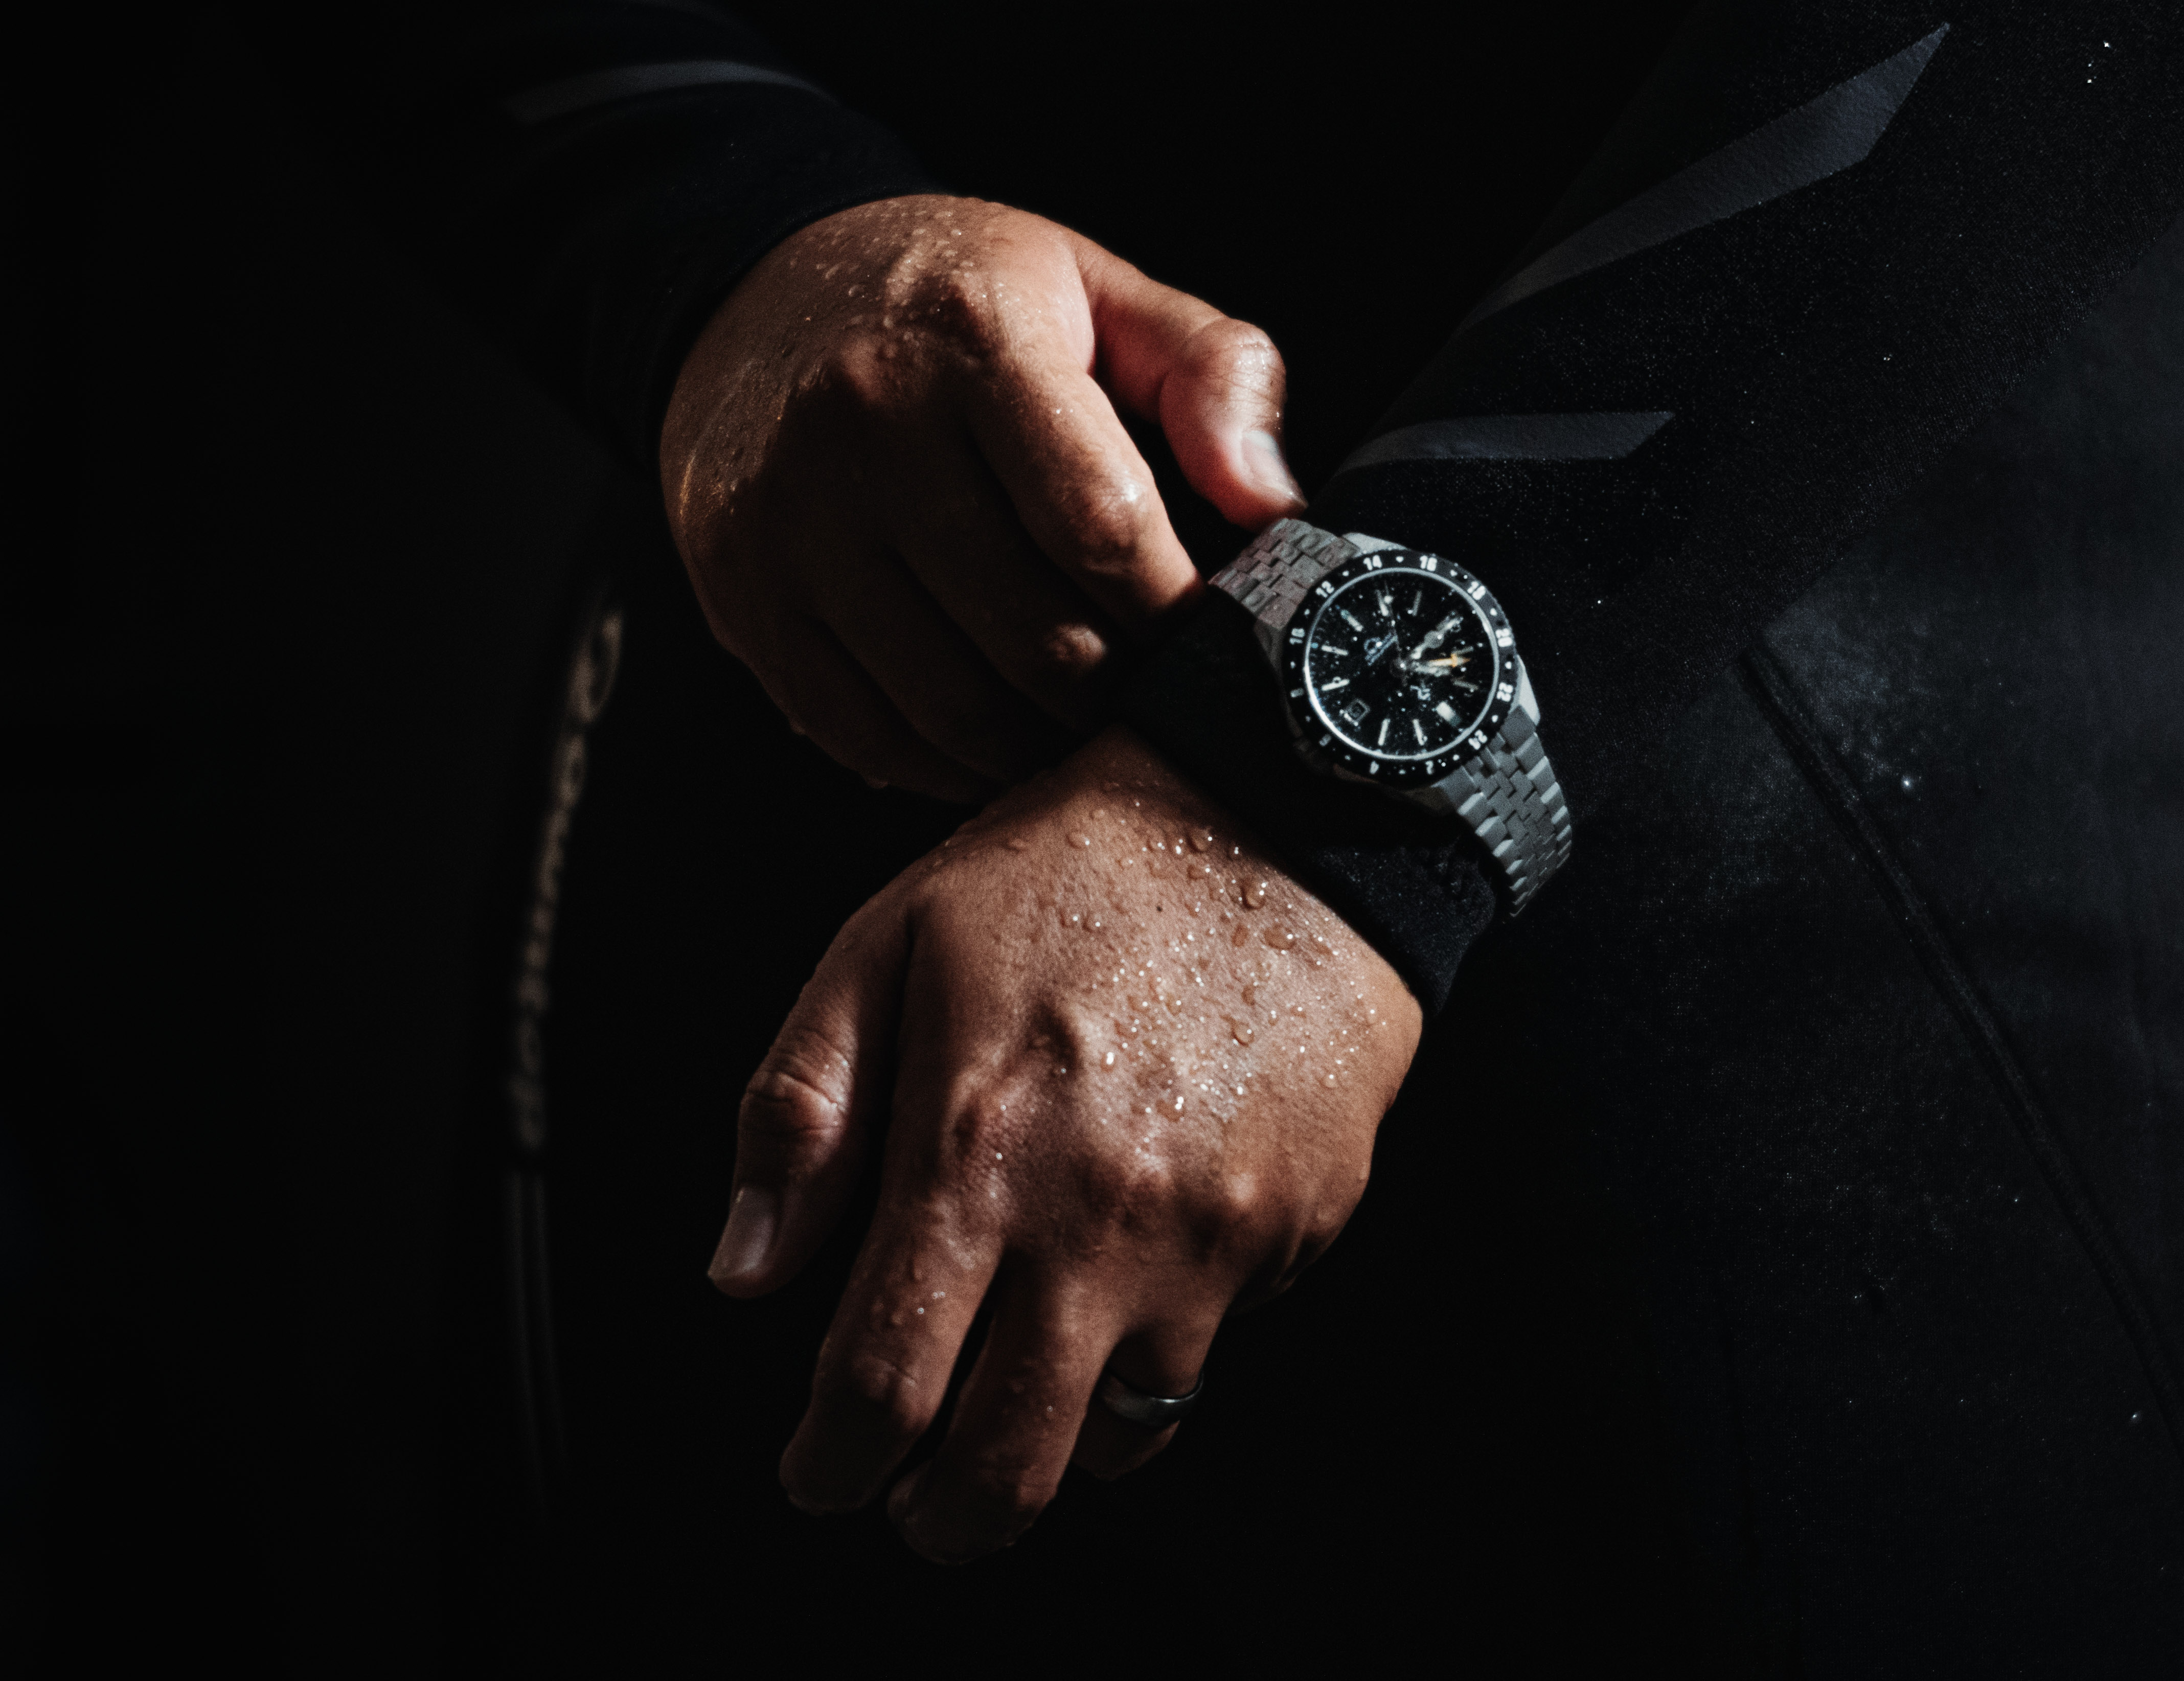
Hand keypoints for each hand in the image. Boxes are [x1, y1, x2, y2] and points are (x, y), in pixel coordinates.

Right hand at [659, 196, 1303, 800]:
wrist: (758, 293)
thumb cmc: (961, 305)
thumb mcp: (1099, 291)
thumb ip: (1213, 376)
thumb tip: (1273, 506)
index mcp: (973, 339)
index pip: (1101, 522)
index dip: (1173, 608)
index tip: (1211, 634)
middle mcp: (864, 424)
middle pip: (1032, 633)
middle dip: (1117, 692)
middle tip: (1158, 699)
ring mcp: (791, 518)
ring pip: (951, 704)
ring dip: (1040, 748)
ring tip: (1088, 730)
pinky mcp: (742, 590)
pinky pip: (865, 728)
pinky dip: (946, 767)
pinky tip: (996, 744)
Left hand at [705, 726, 1421, 1559]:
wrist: (1283, 812)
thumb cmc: (1078, 867)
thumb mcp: (887, 943)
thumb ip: (799, 1112)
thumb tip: (742, 1268)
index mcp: (975, 1151)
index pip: (880, 1386)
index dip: (830, 1463)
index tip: (819, 1469)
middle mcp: (1097, 1219)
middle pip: (1004, 1464)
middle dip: (938, 1514)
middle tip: (911, 1497)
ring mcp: (1212, 1237)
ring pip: (1123, 1436)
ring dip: (1056, 1442)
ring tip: (1025, 1389)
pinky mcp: (1298, 1227)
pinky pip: (1222, 1343)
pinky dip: (1167, 1345)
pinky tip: (1139, 1275)